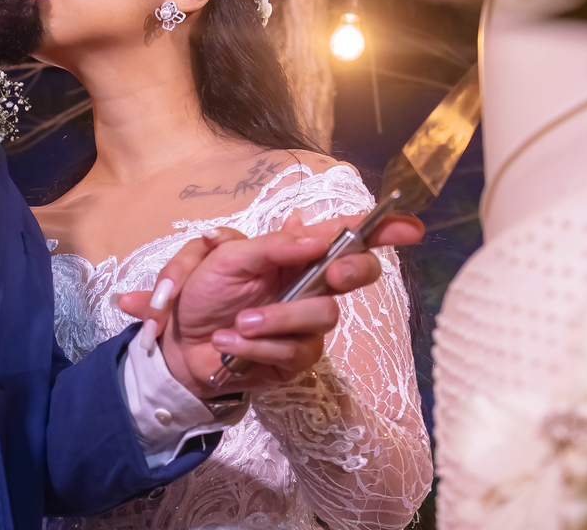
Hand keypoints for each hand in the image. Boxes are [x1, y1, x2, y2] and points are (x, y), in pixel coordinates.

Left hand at [119, 212, 423, 398]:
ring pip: (323, 314)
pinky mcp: (297, 358)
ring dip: (276, 318)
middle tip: (331, 272)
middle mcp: (309, 284)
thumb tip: (317, 235)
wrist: (176, 345)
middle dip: (349, 271)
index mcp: (295, 251)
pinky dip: (256, 344)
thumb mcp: (228, 256)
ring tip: (237, 322)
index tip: (410, 228)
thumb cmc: (202, 294)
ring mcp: (307, 323)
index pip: (346, 234)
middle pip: (357, 273)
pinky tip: (230, 342)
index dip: (383, 229)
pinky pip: (294, 349)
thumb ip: (274, 245)